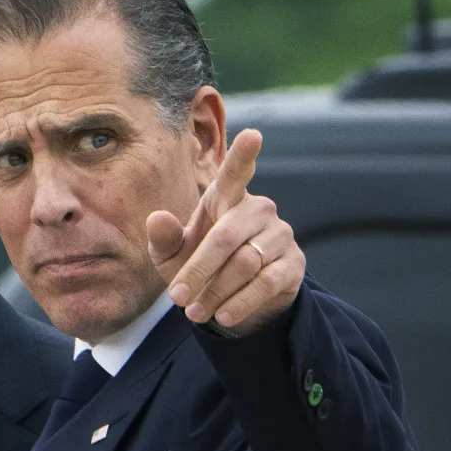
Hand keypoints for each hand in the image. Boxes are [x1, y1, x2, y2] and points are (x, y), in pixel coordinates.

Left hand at [147, 129, 304, 334]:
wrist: (232, 299)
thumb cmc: (197, 265)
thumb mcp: (171, 256)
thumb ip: (163, 238)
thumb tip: (157, 218)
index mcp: (226, 198)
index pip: (236, 173)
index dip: (244, 155)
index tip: (253, 134)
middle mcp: (257, 210)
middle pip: (225, 238)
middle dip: (197, 272)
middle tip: (177, 299)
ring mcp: (279, 235)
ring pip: (245, 264)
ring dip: (215, 292)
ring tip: (195, 313)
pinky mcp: (293, 263)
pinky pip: (266, 283)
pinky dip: (240, 302)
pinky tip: (223, 316)